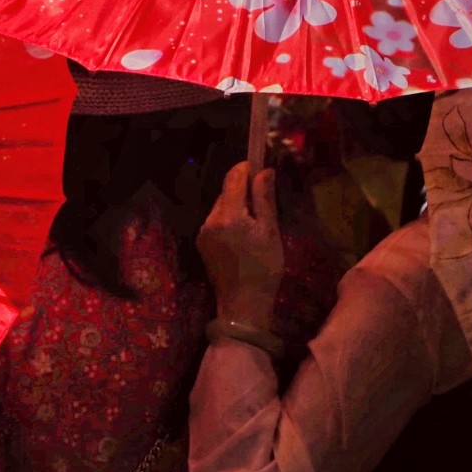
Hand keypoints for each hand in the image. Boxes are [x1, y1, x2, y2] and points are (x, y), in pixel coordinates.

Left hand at [197, 164, 283, 332]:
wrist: (243, 303)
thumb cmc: (264, 267)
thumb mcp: (270, 231)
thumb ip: (264, 199)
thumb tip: (264, 170)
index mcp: (228, 215)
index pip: (233, 178)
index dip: (246, 168)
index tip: (260, 167)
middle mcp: (210, 220)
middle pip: (225, 193)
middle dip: (243, 192)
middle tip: (264, 204)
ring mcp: (203, 232)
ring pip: (221, 207)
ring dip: (236, 207)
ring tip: (255, 225)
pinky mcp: (202, 243)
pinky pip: (216, 221)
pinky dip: (229, 220)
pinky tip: (242, 236)